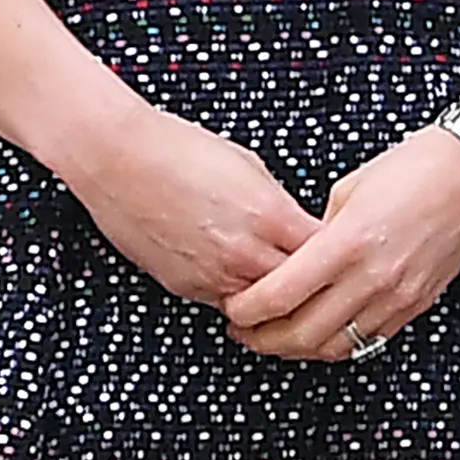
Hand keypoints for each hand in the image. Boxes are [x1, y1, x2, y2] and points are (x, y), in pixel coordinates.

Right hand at [59, 96, 318, 305]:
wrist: (118, 158)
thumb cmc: (180, 150)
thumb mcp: (250, 167)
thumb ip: (279, 206)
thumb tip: (295, 227)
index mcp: (271, 216)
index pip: (327, 253)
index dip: (338, 253)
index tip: (342, 250)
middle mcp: (246, 253)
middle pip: (302, 291)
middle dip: (315, 286)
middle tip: (323, 283)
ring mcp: (215, 276)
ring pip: (265, 308)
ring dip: (278, 303)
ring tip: (289, 293)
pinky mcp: (187, 288)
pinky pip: (228, 304)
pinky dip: (241, 300)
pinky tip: (245, 285)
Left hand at [220, 126, 459, 361]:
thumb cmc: (417, 165)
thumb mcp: (351, 188)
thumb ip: (320, 231)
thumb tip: (300, 258)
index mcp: (347, 242)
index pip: (280, 295)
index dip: (246, 310)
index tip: (232, 309)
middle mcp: (372, 278)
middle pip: (301, 334)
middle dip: (263, 339)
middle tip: (244, 332)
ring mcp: (398, 296)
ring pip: (335, 347)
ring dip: (299, 348)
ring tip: (278, 336)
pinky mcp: (418, 304)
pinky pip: (368, 341)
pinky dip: (338, 343)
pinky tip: (322, 332)